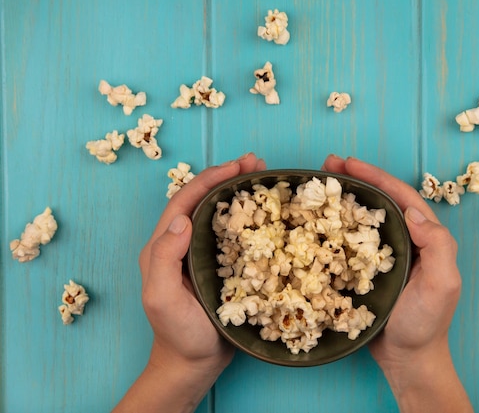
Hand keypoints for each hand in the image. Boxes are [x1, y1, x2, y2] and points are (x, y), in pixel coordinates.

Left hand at [114, 153, 265, 412]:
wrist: (193, 363)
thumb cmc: (177, 333)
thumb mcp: (162, 298)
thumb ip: (165, 258)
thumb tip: (182, 219)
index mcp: (164, 245)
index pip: (186, 200)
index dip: (210, 178)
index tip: (237, 166)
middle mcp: (182, 243)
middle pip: (204, 199)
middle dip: (228, 176)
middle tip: (257, 163)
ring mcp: (202, 253)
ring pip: (220, 212)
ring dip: (239, 191)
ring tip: (264, 177)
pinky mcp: (221, 264)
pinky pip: (234, 233)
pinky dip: (249, 216)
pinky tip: (267, 211)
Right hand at [321, 155, 471, 412]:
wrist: (408, 359)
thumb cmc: (425, 323)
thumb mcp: (442, 284)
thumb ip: (438, 246)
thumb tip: (413, 213)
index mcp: (424, 237)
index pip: (399, 196)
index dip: (375, 175)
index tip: (347, 163)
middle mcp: (404, 239)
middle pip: (378, 199)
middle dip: (355, 178)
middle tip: (326, 166)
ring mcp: (383, 254)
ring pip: (362, 216)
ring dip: (343, 198)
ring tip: (317, 184)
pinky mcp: (366, 269)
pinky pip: (350, 240)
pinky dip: (334, 226)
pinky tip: (316, 221)